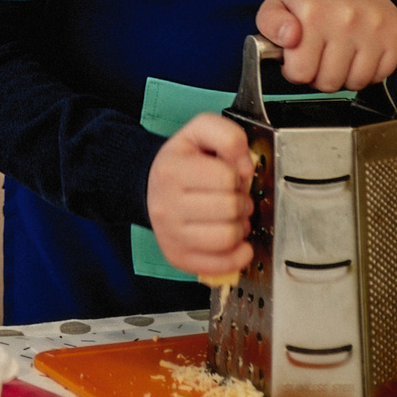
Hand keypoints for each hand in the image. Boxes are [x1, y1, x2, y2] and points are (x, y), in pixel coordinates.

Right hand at [144, 113, 254, 277]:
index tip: (229, 175)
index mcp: (171, 170)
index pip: (226, 177)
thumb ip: (228, 136)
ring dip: (240, 226)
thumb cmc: (181, 162)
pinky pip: (221, 264)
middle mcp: (166, 205)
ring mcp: (170, 235)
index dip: (237, 175)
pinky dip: (238, 255)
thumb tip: (246, 168)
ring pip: (228, 237)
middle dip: (241, 201)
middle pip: (230, 208)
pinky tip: (237, 242)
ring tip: (231, 217)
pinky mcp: (177, 257)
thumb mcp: (199, 132)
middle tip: (232, 197)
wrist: (150, 186)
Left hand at [257, 0, 396, 91]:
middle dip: (318, 76)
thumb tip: (288, 39)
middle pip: (328, 83)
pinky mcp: (394, 38)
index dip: (295, 70)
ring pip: (354, 84)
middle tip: (319, 56)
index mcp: (313, 12)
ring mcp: (373, 30)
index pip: (300, 73)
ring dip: (343, 76)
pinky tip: (358, 55)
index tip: (298, 58)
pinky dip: (367, 73)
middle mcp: (345, 20)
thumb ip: (270, 23)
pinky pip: (377, 78)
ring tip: (338, 56)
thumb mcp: (279, 2)